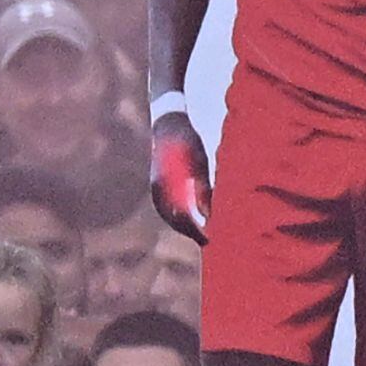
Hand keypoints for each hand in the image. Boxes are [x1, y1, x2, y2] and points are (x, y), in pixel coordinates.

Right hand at [150, 111, 211, 242]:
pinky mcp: (158, 186)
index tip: (209, 238)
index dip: (195, 230)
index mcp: (167, 184)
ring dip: (185, 227)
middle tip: (208, 241)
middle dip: (191, 232)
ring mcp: (156, 188)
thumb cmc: (188, 141)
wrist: (168, 124)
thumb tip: (209, 214)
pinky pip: (167, 207)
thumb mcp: (200, 161)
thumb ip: (202, 186)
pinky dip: (180, 217)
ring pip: (170, 216)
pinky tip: (193, 220)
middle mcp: (158, 189)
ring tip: (201, 235)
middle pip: (174, 220)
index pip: (181, 216)